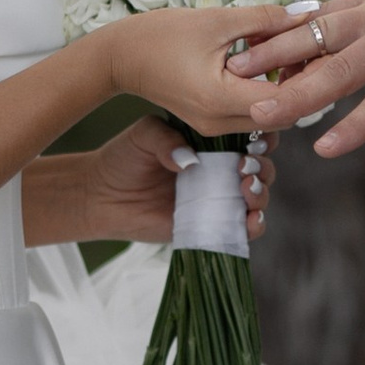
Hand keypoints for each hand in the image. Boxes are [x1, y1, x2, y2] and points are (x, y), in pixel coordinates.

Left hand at [77, 110, 274, 243]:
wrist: (102, 197)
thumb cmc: (123, 159)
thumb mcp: (144, 135)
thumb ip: (165, 138)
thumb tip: (191, 161)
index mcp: (210, 143)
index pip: (248, 136)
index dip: (260, 137)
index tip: (254, 139)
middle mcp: (220, 170)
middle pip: (261, 167)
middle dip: (262, 166)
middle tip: (244, 166)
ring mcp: (217, 200)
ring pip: (258, 197)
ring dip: (261, 192)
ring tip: (244, 188)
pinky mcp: (211, 226)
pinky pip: (242, 229)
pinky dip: (254, 225)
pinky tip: (250, 218)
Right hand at [112, 0, 294, 141]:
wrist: (119, 57)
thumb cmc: (161, 35)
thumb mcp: (217, 20)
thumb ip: (265, 19)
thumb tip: (306, 14)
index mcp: (220, 99)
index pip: (285, 100)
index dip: (309, 76)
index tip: (322, 50)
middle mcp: (219, 123)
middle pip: (283, 115)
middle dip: (302, 85)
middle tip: (312, 50)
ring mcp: (214, 127)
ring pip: (269, 116)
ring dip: (284, 89)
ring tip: (288, 52)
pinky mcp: (211, 123)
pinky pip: (251, 113)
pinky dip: (265, 92)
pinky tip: (266, 62)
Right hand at [227, 0, 364, 173]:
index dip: (357, 125)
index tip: (324, 150)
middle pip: (339, 65)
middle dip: (297, 91)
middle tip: (258, 110)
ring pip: (319, 30)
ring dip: (278, 50)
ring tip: (236, 67)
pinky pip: (325, 9)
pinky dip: (292, 24)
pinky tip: (258, 38)